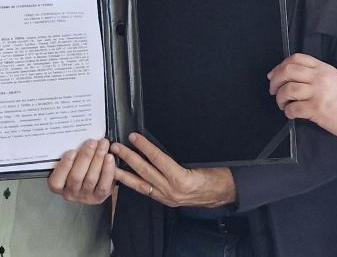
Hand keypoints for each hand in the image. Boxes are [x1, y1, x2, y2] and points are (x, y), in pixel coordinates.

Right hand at [48, 139, 115, 204]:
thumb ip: (71, 156)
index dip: (64, 166)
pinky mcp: (99, 197)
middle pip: (76, 177)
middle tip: (92, 142)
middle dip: (85, 157)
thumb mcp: (70, 162)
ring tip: (103, 145)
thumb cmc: (79, 168)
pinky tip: (109, 157)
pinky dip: (107, 170)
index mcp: (59, 186)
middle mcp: (70, 193)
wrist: (95, 182)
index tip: (72, 151)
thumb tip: (79, 139)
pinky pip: (104, 184)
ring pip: (91, 178)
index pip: (56, 181)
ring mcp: (85, 197)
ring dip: (98, 159)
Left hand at [110, 133, 235, 207]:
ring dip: (125, 174)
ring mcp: (168, 197)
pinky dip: (135, 184)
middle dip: (128, 158)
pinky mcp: (167, 201)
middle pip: (145, 172)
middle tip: (116, 147)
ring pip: (141, 185)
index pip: (158, 159)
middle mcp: (172, 190)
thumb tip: (161, 144)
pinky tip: (126, 179)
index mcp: (181, 179)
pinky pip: (147, 192)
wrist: (225, 193)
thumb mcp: (201, 162)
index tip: (134, 137)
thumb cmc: (217, 176)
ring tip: (111, 165)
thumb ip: (180, 156)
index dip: (145, 147)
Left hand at [268, 53, 336, 139]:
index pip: (296, 58)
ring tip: (282, 104)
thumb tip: (293, 78)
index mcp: (323, 68)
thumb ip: (316, 74)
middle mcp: (319, 78)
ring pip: (288, 90)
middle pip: (288, 71)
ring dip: (280, 98)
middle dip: (275, 80)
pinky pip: (293, 108)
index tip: (275, 74)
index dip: (281, 65)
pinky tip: (291, 113)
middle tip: (273, 89)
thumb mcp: (334, 77)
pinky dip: (288, 111)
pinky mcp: (316, 109)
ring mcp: (317, 93)